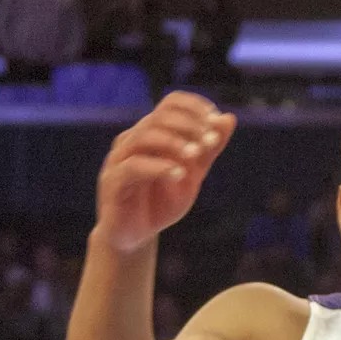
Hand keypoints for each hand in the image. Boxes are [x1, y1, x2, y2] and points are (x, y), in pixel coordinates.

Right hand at [96, 93, 238, 254]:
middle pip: (158, 117)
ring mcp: (119, 159)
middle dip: (189, 125)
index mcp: (152, 133)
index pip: (171, 103)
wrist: (136, 236)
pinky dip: (158, 167)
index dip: (195, 107)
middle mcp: (132, 140)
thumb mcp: (192, 175)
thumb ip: (208, 149)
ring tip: (196, 155)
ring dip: (174, 142)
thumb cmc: (162, 202)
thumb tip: (228, 118)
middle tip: (211, 140)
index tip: (216, 121)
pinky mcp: (112, 182)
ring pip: (144, 136)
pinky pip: (133, 167)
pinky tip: (179, 175)